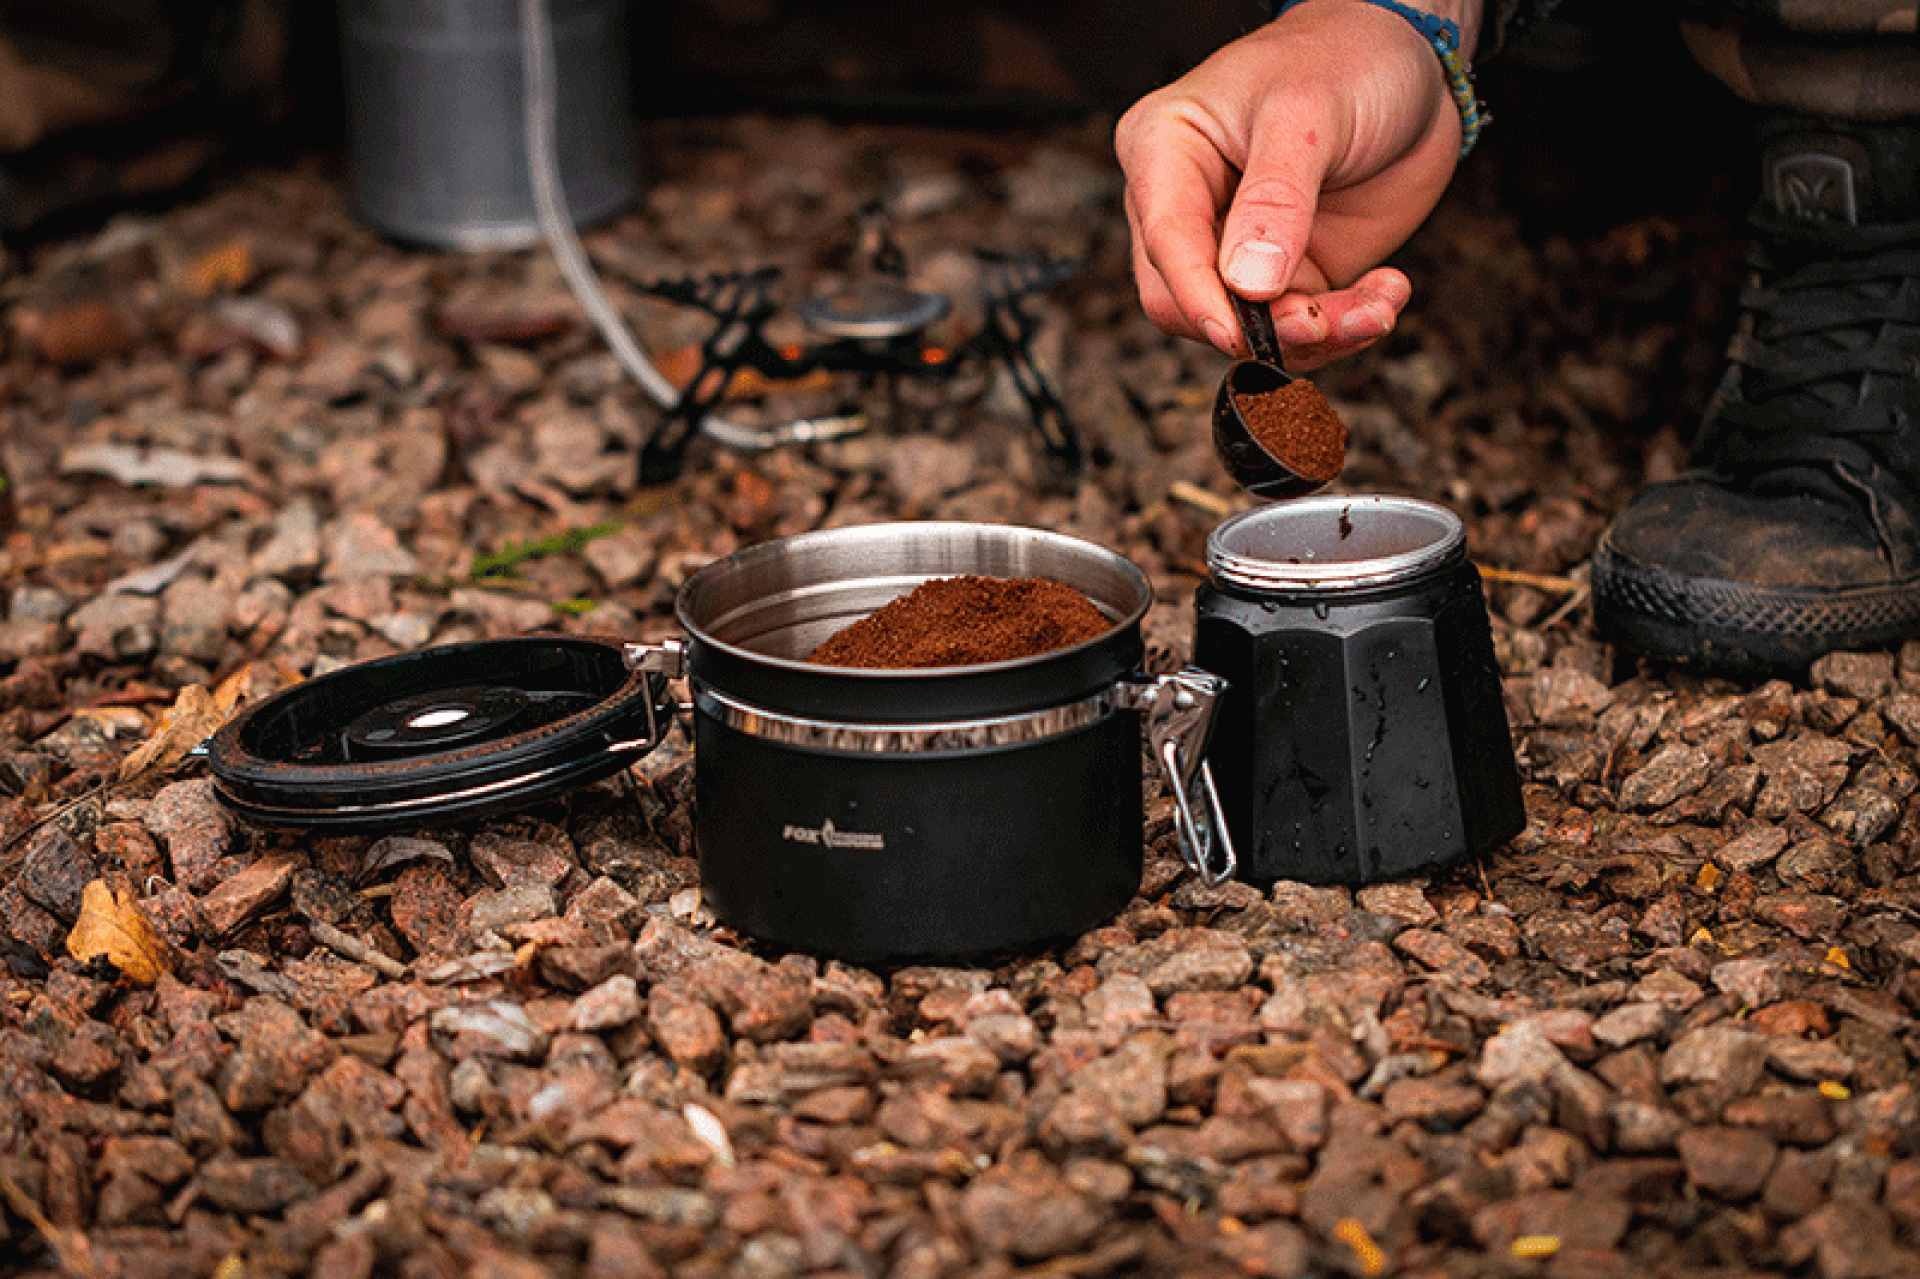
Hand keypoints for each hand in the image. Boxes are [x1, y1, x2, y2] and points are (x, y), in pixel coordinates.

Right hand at [1114, 0, 1479, 368]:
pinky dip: (1347, 327)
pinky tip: (1385, 293)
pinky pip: (1302, 328)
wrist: (1410, 64)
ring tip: (1374, 307)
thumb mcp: (1307, 114)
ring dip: (1316, 337)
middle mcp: (1191, 207)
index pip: (1165, 242)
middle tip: (1321, 320)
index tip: (1238, 330)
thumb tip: (1246, 283)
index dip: (1199, 295)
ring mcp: (1239, 247)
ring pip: (1249, 329)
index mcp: (1166, 152)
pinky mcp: (1289, 273)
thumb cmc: (1344, 58)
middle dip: (1258, 326)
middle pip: (1189, 303)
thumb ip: (1275, 200)